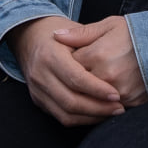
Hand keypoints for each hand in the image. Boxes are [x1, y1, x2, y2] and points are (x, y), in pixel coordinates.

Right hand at [6, 16, 124, 125]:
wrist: (29, 37)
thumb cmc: (57, 33)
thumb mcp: (73, 28)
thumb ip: (90, 41)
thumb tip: (107, 59)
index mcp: (50, 55)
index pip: (76, 78)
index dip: (97, 89)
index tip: (116, 94)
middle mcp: (40, 74)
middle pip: (70, 101)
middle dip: (97, 108)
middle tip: (118, 107)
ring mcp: (37, 90)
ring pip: (66, 114)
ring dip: (91, 117)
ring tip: (111, 113)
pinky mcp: (38, 100)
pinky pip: (61, 117)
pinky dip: (82, 119)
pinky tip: (97, 115)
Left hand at [57, 16, 147, 107]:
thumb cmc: (136, 33)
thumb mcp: (109, 26)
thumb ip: (81, 33)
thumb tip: (56, 36)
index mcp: (97, 54)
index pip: (69, 66)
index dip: (67, 64)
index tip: (70, 60)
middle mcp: (105, 76)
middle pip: (77, 87)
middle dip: (73, 83)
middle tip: (75, 76)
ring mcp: (118, 92)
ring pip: (90, 101)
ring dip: (86, 96)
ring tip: (86, 87)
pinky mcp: (129, 102)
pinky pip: (107, 109)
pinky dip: (102, 104)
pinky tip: (100, 97)